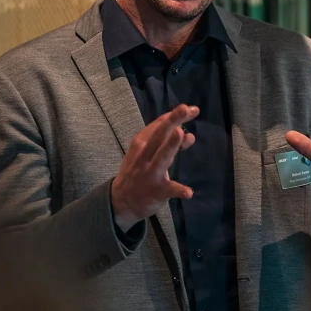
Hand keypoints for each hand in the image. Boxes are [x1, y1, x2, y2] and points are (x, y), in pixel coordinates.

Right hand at [111, 104, 198, 231]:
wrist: (121, 201)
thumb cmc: (137, 171)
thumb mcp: (147, 154)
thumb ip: (168, 144)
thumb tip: (189, 134)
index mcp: (141, 143)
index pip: (158, 126)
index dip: (173, 116)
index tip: (190, 109)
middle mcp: (144, 155)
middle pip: (159, 136)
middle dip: (172, 122)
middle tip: (186, 108)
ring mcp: (150, 173)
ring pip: (161, 157)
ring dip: (171, 146)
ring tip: (182, 135)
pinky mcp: (157, 191)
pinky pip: (169, 189)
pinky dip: (179, 190)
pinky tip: (188, 192)